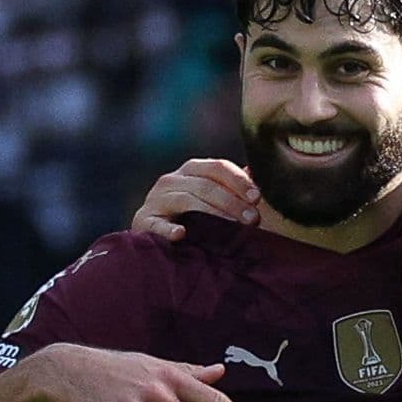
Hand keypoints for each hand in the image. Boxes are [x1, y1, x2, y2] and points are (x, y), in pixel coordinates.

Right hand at [130, 158, 260, 239]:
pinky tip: (181, 234)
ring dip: (213, 214)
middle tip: (253, 219)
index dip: (239, 180)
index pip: (217, 167)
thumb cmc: (191, 216)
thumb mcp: (211, 198)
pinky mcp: (144, 221)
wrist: (153, 233)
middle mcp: (171, 180)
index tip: (258, 197)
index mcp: (191, 170)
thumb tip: (257, 171)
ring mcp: (156, 199)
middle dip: (232, 202)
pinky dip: (168, 229)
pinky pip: (156, 224)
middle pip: (205, 185)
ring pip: (186, 201)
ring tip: (233, 228)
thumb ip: (232, 186)